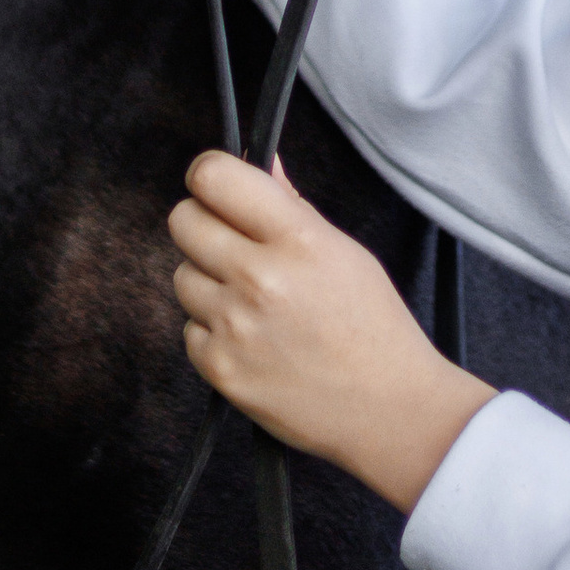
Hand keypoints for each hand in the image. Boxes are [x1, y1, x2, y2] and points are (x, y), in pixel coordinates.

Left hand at [167, 150, 494, 514]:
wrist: (388, 408)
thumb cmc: (373, 326)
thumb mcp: (343, 251)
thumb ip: (291, 205)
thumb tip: (259, 160)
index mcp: (297, 239)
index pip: (213, 177)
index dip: (209, 177)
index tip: (218, 189)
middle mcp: (259, 278)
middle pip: (183, 221)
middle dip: (204, 226)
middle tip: (235, 246)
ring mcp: (235, 327)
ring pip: (181, 276)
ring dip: (208, 282)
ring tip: (253, 303)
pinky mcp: (220, 370)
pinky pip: (189, 329)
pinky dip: (213, 332)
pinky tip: (253, 340)